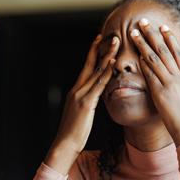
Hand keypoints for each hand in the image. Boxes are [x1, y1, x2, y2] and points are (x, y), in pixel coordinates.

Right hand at [51, 34, 118, 151]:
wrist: (64, 144)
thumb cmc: (73, 132)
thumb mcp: (80, 113)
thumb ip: (86, 102)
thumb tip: (94, 96)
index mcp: (76, 91)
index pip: (86, 68)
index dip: (93, 53)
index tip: (99, 41)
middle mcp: (77, 89)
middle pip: (90, 64)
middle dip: (100, 48)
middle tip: (110, 35)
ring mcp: (81, 95)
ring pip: (95, 71)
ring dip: (106, 55)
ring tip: (115, 43)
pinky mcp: (86, 103)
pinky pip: (98, 84)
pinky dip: (105, 72)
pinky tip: (112, 63)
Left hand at [130, 18, 179, 145]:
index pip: (178, 54)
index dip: (170, 39)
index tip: (163, 28)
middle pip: (164, 51)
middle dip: (153, 35)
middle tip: (143, 22)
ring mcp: (170, 84)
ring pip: (154, 59)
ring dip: (143, 44)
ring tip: (133, 32)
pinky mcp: (160, 93)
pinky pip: (150, 75)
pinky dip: (143, 63)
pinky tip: (135, 54)